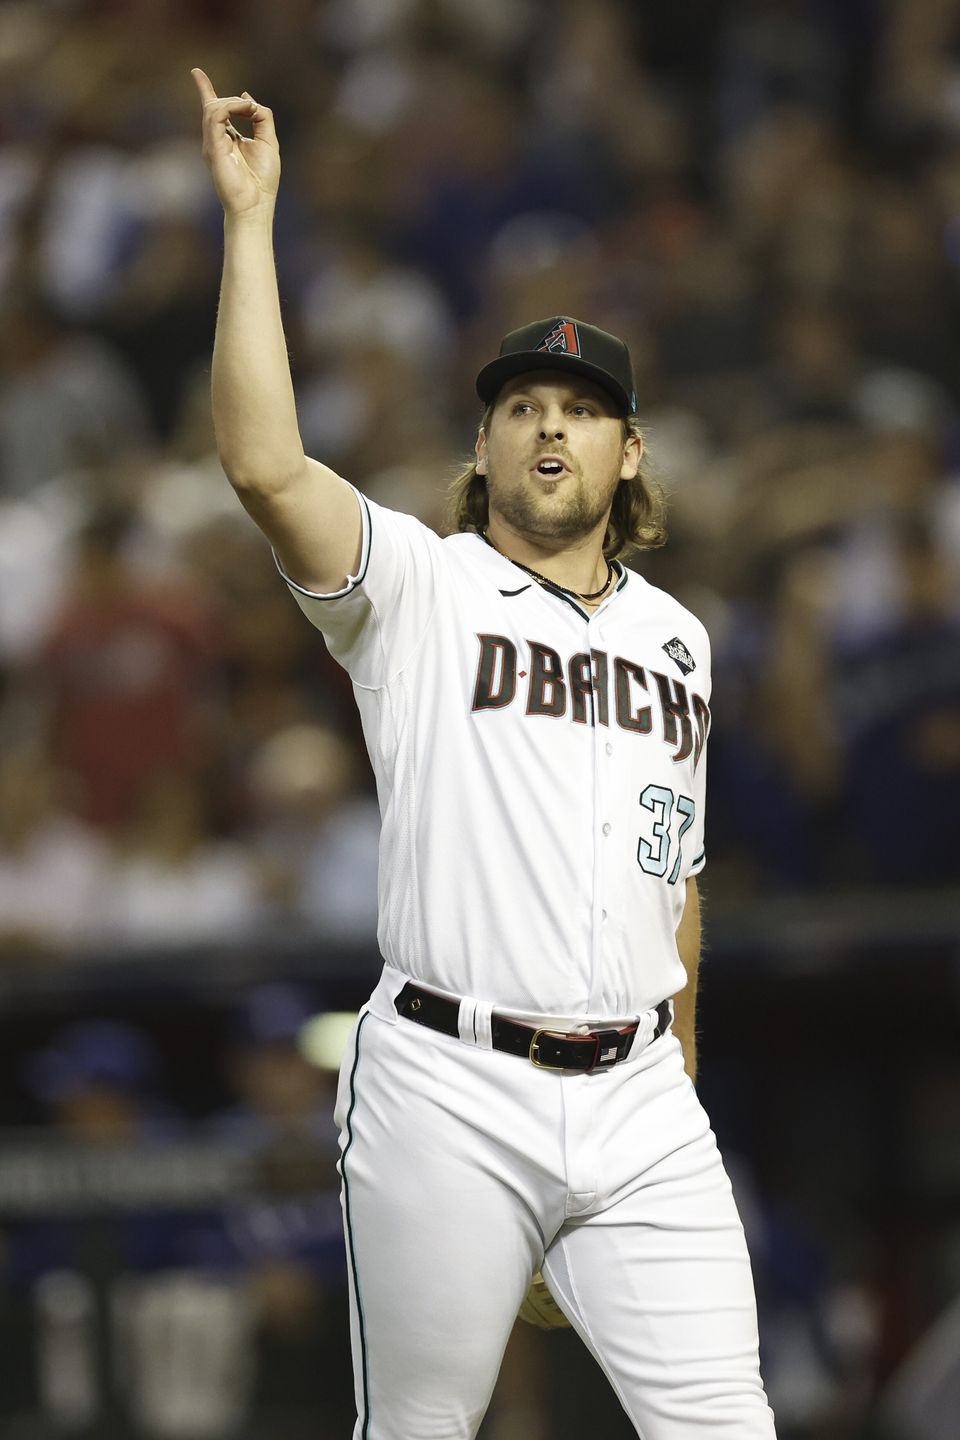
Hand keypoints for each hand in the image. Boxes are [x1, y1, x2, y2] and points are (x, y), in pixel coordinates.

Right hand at [191, 68, 279, 217]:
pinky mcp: (212, 148)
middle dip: (234, 100)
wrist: (256, 206)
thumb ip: (262, 118)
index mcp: (228, 139)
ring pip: (215, 108)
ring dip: (235, 102)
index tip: (196, 72)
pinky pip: (215, 116)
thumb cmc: (263, 181)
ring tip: (250, 107)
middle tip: (252, 106)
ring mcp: (212, 143)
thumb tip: (249, 98)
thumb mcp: (268, 141)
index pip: (214, 110)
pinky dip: (231, 107)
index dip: (205, 89)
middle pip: (215, 105)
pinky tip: (246, 109)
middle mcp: (216, 140)